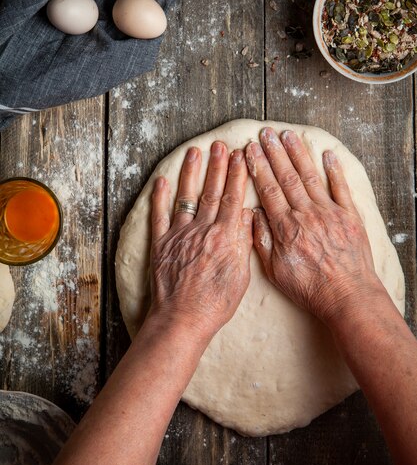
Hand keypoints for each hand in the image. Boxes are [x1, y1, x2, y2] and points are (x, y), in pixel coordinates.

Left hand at [149, 142, 252, 341]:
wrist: (183, 319)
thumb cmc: (216, 303)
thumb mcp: (241, 275)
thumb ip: (243, 242)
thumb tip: (247, 214)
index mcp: (225, 237)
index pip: (233, 198)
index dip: (237, 175)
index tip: (240, 156)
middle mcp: (203, 230)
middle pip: (212, 192)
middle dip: (218, 166)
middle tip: (220, 145)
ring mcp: (180, 235)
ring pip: (187, 197)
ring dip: (191, 173)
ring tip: (195, 152)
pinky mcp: (162, 244)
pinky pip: (160, 216)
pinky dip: (160, 197)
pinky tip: (162, 180)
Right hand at [245, 127, 382, 323]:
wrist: (347, 297)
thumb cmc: (310, 288)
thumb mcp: (275, 270)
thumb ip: (262, 240)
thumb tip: (254, 214)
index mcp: (286, 226)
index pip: (268, 189)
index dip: (258, 168)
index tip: (249, 150)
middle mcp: (307, 214)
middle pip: (287, 177)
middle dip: (274, 153)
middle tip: (265, 133)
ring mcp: (330, 213)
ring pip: (310, 177)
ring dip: (298, 154)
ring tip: (288, 135)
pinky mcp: (350, 217)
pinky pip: (341, 188)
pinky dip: (334, 170)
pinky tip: (327, 154)